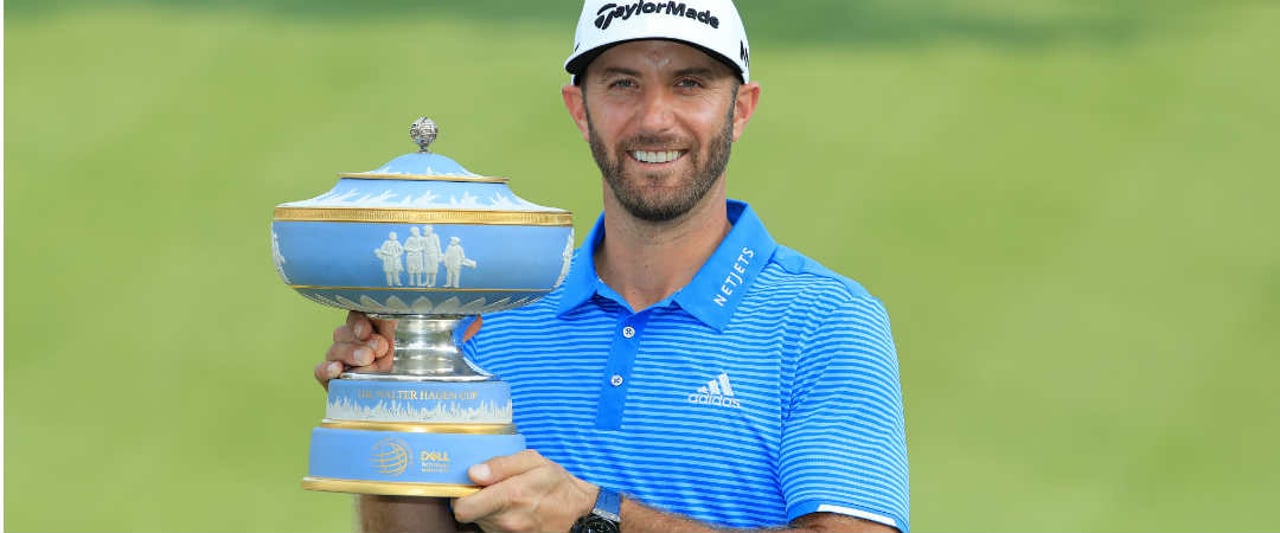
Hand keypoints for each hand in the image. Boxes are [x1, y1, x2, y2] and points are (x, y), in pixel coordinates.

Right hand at [314, 312, 485, 389]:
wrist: (418, 413)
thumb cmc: (428, 374)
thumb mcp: (446, 351)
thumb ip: (458, 331)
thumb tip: (476, 318)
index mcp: (385, 329)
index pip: (365, 312)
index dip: (364, 316)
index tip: (373, 327)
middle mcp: (365, 344)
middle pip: (347, 328)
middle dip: (359, 337)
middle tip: (380, 349)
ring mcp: (351, 363)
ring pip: (335, 346)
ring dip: (347, 351)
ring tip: (368, 361)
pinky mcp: (340, 384)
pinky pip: (322, 370)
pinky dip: (325, 368)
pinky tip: (336, 371)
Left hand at [452, 450, 596, 532]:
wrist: (579, 511)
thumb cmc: (556, 484)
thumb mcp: (533, 461)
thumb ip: (501, 464)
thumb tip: (473, 472)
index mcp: (510, 496)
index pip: (462, 508)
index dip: (460, 494)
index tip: (469, 484)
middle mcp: (507, 521)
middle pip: (468, 514)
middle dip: (474, 499)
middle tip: (490, 488)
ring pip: (480, 522)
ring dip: (486, 510)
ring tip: (506, 498)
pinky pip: (492, 529)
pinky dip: (496, 520)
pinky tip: (511, 510)